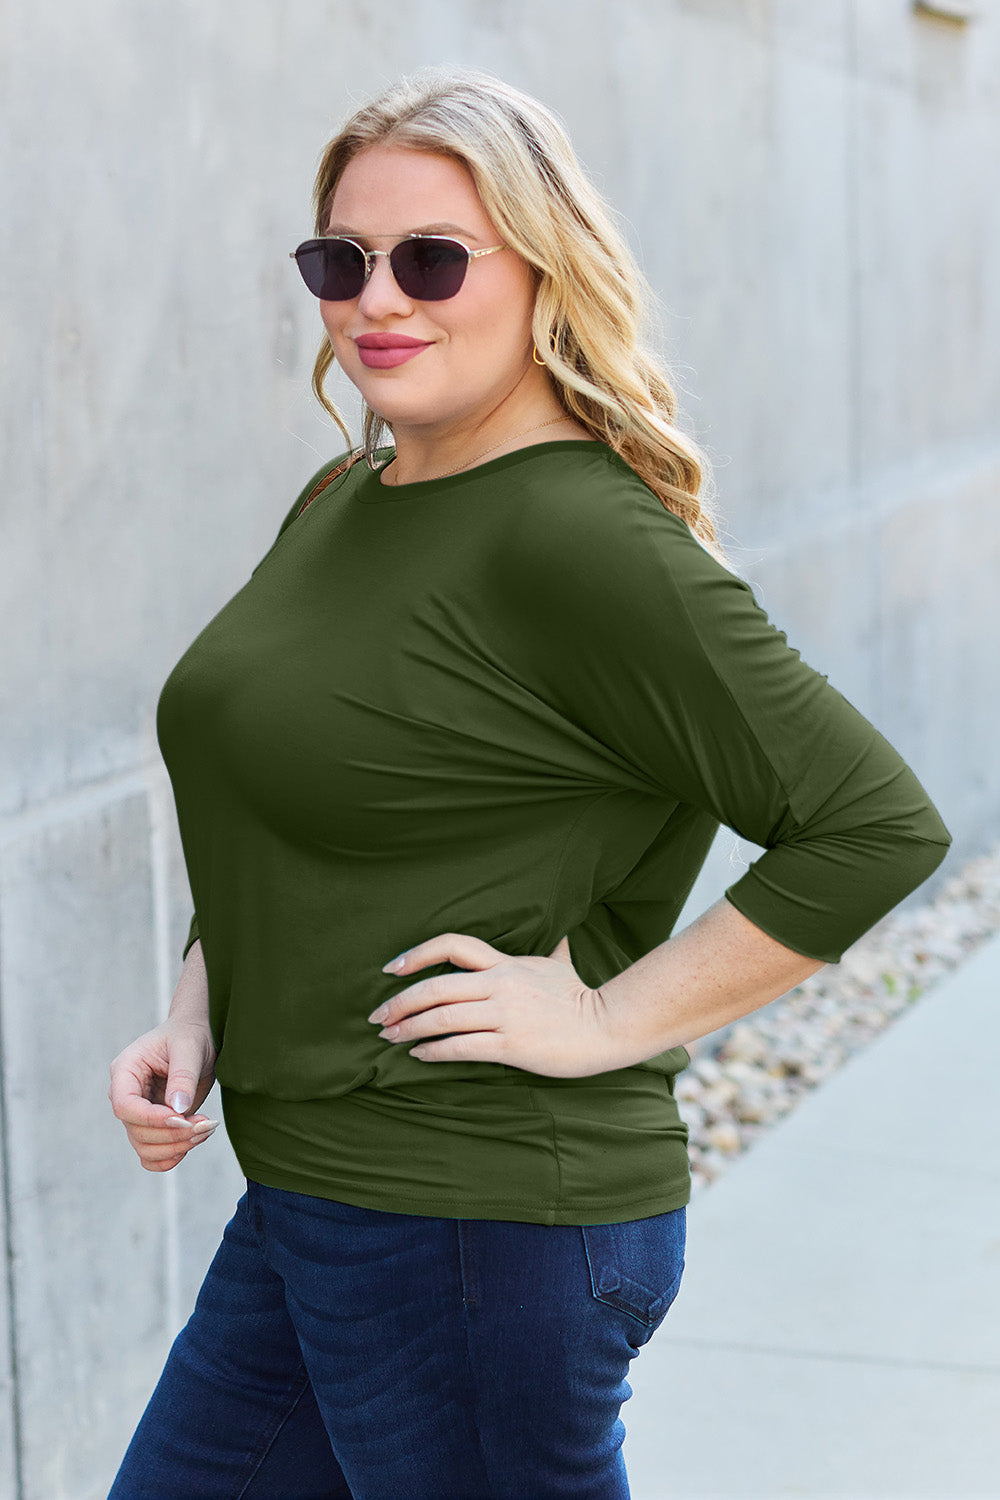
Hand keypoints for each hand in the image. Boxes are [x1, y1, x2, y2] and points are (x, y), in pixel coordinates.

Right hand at [108, 1019, 218, 1171]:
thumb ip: (183, 1077)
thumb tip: (178, 1110)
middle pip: (136, 1131)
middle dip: (173, 1135)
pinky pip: (151, 1155)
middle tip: (206, 1124)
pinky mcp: (153, 1126)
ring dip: (176, 1147)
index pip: (125, 1106)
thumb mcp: (189, 1048)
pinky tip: (194, 1142)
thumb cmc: (190, 1035)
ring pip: (144, 1147)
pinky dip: (171, 1157)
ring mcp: (138, 1113)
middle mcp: (126, 1095)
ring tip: (206, 1129)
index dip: (152, 1119)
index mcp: (125, 1071)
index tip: (183, 1118)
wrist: (197, 1037)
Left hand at [368, 932, 639, 1078]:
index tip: (391, 968)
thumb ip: (553, 950)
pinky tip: (418, 1054)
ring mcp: (505, 1015)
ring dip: (408, 1028)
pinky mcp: (511, 1045)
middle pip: (436, 987)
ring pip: (443, 1018)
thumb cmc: (581, 998)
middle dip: (399, 1002)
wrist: (608, 1027)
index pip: (453, 946)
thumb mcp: (560, 965)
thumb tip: (562, 934)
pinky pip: (462, 1047)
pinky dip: (433, 1051)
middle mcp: (501, 985)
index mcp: (506, 963)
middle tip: (377, 1016)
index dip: (417, 954)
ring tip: (389, 1037)